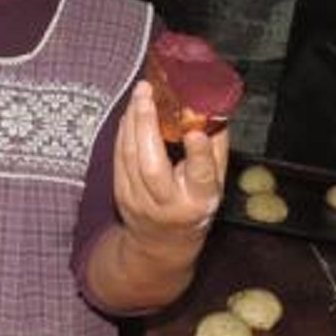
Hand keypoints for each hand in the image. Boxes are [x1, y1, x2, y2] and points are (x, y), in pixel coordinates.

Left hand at [113, 81, 229, 254]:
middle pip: (152, 165)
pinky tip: (131, 113)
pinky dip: (124, 132)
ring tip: (140, 93)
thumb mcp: (216, 185)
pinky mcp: (121, 195)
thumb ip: (217, 150)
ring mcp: (139, 201)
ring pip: (130, 157)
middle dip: (146, 124)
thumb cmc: (194, 207)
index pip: (200, 177)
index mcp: (198, 201)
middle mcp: (167, 204)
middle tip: (148, 92)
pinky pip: (119, 158)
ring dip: (133, 121)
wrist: (161, 243)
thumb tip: (215, 110)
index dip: (199, 154)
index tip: (196, 131)